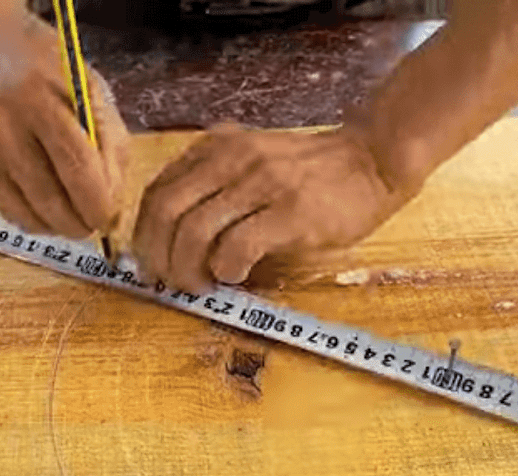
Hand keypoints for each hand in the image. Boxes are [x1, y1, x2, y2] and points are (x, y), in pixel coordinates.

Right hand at [0, 17, 130, 238]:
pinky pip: (5, 207)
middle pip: (49, 198)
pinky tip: (44, 208)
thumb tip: (114, 201)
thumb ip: (109, 141)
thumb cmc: (46, 69)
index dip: (98, 204)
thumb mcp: (89, 88)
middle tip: (92, 225)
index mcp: (42, 99)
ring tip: (71, 219)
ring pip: (25, 212)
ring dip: (55, 226)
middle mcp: (5, 123)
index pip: (78, 168)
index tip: (109, 216)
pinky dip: (31, 217)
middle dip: (78, 223)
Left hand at [132, 123, 407, 293]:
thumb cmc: (312, 174)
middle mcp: (231, 159)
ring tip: (201, 286)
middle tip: (169, 283)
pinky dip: (225, 269)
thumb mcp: (253, 164)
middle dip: (157, 256)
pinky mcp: (290, 210)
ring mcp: (261, 183)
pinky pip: (238, 245)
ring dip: (187, 269)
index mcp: (216, 148)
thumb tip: (174, 243)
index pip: (157, 191)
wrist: (373, 160)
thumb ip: (215, 188)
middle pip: (165, 211)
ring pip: (194, 230)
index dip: (144, 235)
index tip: (151, 265)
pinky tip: (235, 276)